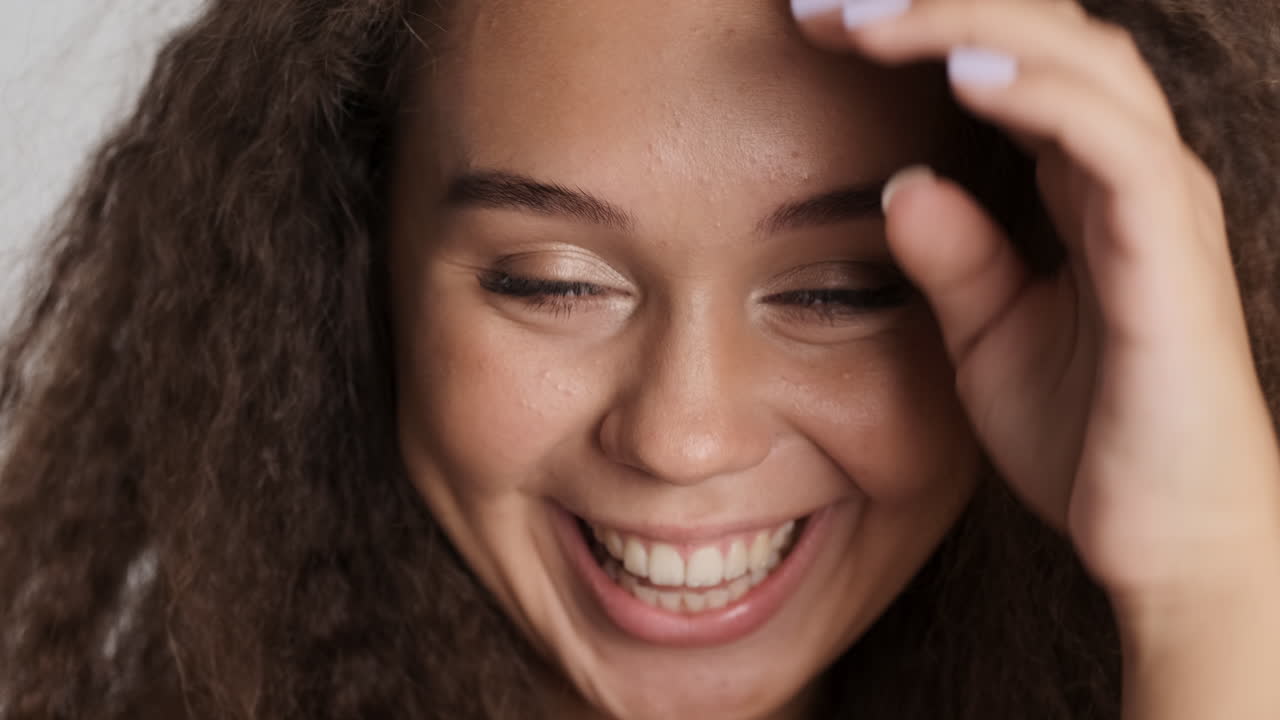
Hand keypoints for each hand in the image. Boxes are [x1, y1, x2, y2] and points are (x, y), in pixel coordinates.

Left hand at [792, 0, 1279, 603]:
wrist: (1164, 542)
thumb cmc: (1086, 437)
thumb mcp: (987, 336)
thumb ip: (952, 256)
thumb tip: (903, 183)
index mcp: (1085, 185)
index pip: (1008, 66)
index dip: (921, 31)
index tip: (819, 25)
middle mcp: (1129, 173)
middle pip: (1046, 37)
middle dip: (934, 5)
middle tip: (824, 2)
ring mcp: (1159, 204)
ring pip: (1081, 63)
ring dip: (970, 24)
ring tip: (869, 18)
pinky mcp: (1170, 254)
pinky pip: (1114, 143)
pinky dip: (1042, 94)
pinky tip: (963, 70)